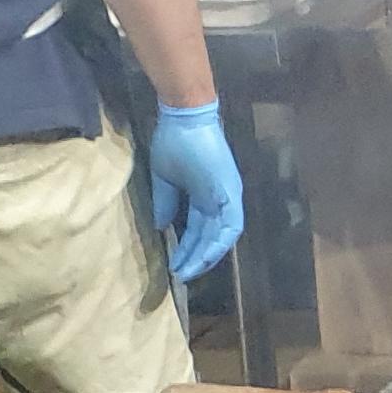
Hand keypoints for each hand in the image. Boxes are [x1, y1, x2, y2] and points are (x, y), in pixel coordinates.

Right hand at [147, 100, 244, 285]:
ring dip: (206, 255)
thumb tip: (161, 227)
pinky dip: (218, 243)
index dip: (187, 248)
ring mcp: (228, 196)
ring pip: (222, 235)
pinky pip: (230, 225)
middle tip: (181, 275)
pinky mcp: (230, 192)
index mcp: (206, 196)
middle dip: (195, 257)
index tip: (174, 265)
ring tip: (188, 271)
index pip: (199, 230)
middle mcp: (221, 199)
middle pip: (211, 237)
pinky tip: (204, 258)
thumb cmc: (174, 142)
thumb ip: (166, 203)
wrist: (183, 117)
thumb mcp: (165, 179)